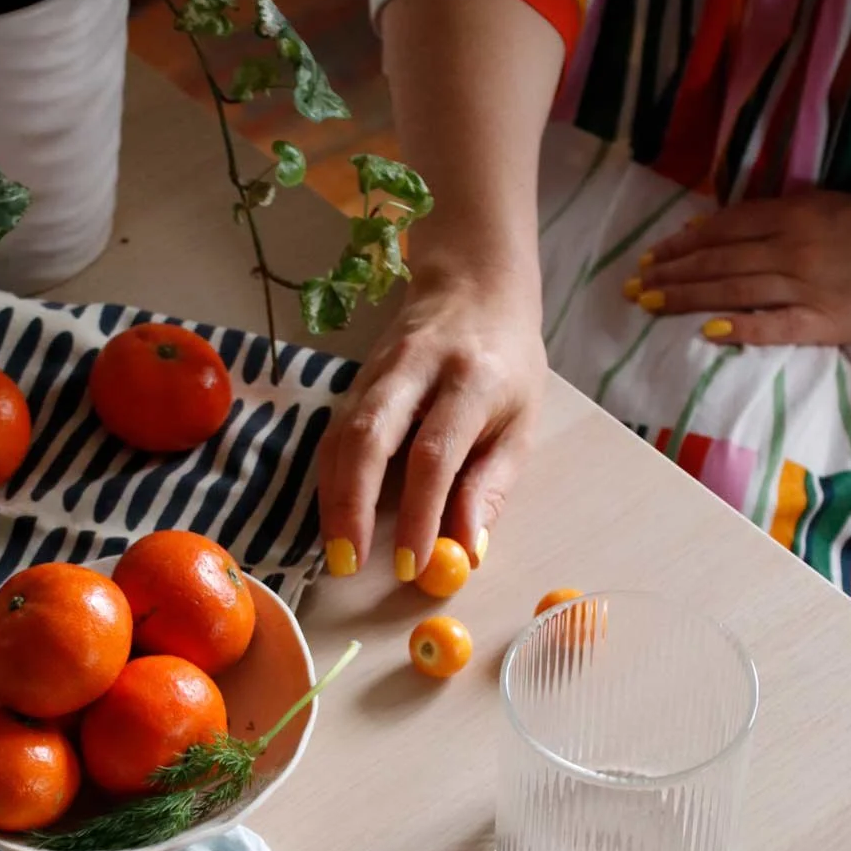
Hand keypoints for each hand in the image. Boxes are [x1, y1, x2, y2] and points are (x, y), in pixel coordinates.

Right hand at [316, 273, 546, 578]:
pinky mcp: (356, 377)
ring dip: (333, 496)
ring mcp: (378, 368)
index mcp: (471, 379)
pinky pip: (333, 431)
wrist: (474, 287)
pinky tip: (333, 515)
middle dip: (352, 504)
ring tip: (337, 551)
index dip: (419, 513)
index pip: (435, 454)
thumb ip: (490, 485)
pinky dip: (330, 477)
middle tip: (349, 562)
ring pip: (341, 432)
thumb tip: (465, 549)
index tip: (412, 564)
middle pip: (369, 435)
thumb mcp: (520, 423)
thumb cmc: (507, 365)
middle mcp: (417, 367)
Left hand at [629, 187, 850, 345]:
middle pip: (718, 261)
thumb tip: (714, 230)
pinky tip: (705, 332)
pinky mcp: (822, 321)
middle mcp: (790, 247)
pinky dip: (737, 327)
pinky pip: (771, 326)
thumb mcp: (820, 207)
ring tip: (651, 304)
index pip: (723, 230)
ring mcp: (804, 286)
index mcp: (790, 216)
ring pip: (732, 290)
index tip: (650, 257)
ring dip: (686, 297)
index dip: (682, 245)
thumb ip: (771, 218)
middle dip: (671, 273)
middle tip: (633, 285)